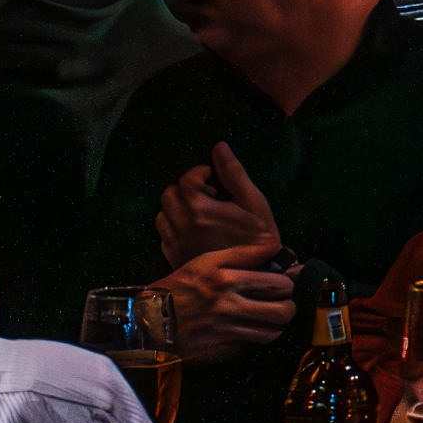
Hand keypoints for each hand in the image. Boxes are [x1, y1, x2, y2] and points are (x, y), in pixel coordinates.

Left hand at [155, 143, 279, 265]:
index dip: (202, 173)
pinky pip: (164, 234)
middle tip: (209, 196)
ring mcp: (175, 242)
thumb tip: (219, 147)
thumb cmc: (258, 237)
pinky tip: (194, 231)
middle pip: (170, 193)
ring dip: (178, 208)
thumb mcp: (253, 202)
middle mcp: (181, 224)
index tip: (215, 180)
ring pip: (163, 213)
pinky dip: (175, 227)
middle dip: (187, 189)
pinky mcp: (173, 256)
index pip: (187, 178)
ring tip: (200, 213)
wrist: (255, 274)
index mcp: (199, 208)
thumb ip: (233, 174)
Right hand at [156, 239, 295, 358]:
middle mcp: (229, 306)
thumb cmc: (177, 290)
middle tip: (282, 301)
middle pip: (284, 309)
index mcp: (226, 280)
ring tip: (269, 317)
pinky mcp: (224, 352)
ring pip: (274, 331)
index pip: (279, 282)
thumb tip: (275, 247)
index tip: (284, 283)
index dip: (287, 283)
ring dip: (277, 324)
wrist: (148, 325)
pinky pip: (254, 345)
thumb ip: (241, 254)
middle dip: (288, 304)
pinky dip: (258, 338)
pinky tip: (251, 329)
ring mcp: (228, 331)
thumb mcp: (204, 263)